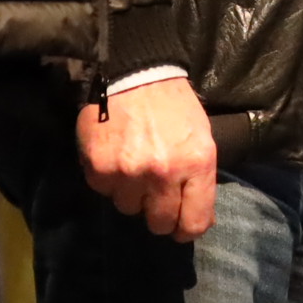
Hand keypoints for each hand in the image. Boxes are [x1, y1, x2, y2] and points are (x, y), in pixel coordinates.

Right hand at [75, 76, 218, 240]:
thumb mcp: (202, 137)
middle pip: (159, 223)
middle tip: (155, 194)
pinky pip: (104, 191)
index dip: (186, 229)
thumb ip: (200, 179)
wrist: (138, 73)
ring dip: (131, 193)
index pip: (193, 223)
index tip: (180, 226)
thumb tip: (199, 219)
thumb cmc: (175, 106)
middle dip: (158, 213)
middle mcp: (164, 173)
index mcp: (197, 164)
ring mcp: (129, 173)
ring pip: (128, 208)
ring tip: (134, 166)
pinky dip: (109, 179)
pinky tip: (115, 156)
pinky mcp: (100, 168)